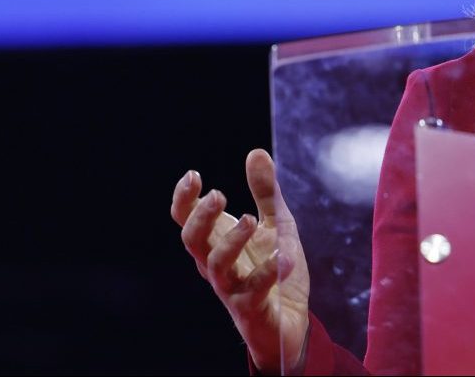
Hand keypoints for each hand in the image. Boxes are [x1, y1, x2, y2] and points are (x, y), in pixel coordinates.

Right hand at [172, 149, 311, 374]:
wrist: (290, 322)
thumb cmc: (274, 270)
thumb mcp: (276, 223)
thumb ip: (265, 192)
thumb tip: (256, 152)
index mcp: (217, 242)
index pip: (186, 220)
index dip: (183, 199)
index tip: (193, 175)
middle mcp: (216, 265)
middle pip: (192, 241)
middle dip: (201, 217)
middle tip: (219, 195)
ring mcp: (232, 288)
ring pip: (215, 266)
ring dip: (230, 241)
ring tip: (249, 219)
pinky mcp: (252, 307)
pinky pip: (254, 289)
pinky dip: (268, 271)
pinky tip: (285, 255)